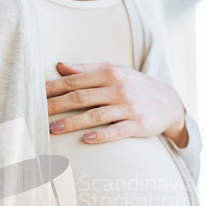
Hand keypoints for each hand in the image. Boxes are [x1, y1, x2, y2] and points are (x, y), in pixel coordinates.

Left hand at [46, 62, 188, 147]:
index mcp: (109, 73)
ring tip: (53, 129)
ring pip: (96, 115)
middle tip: (37, 113)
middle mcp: (118, 88)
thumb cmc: (135, 86)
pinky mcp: (138, 124)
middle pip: (81, 97)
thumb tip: (59, 66)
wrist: (170, 101)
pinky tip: (86, 140)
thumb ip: (87, 69)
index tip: (35, 94)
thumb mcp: (115, 72)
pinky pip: (117, 131)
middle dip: (56, 105)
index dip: (53, 87)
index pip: (75, 80)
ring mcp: (129, 107)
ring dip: (73, 122)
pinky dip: (102, 135)